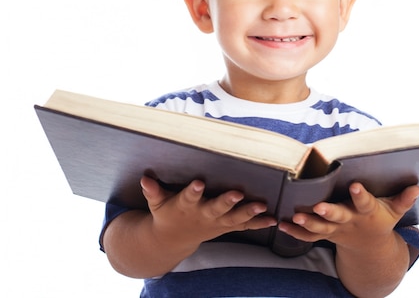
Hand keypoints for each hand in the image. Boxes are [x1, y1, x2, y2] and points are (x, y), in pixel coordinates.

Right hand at [140, 176, 276, 249]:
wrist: (173, 240)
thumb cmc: (166, 214)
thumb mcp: (157, 204)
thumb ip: (153, 191)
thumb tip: (145, 177)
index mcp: (185, 207)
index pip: (189, 197)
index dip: (193, 191)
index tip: (199, 182)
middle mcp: (203, 215)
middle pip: (216, 208)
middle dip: (227, 201)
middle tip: (238, 194)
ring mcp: (216, 223)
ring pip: (234, 218)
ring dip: (248, 212)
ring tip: (262, 206)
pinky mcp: (226, 226)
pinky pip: (244, 226)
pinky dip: (258, 223)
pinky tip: (273, 220)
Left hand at [278, 182, 418, 249]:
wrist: (368, 247)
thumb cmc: (380, 220)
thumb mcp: (394, 212)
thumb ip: (403, 199)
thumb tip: (418, 187)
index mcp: (366, 213)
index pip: (364, 202)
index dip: (360, 195)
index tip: (356, 185)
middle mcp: (350, 221)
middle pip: (339, 216)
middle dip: (329, 212)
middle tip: (319, 206)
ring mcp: (336, 229)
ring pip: (320, 228)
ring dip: (307, 223)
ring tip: (294, 217)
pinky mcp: (325, 234)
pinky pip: (308, 236)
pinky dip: (295, 231)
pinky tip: (281, 224)